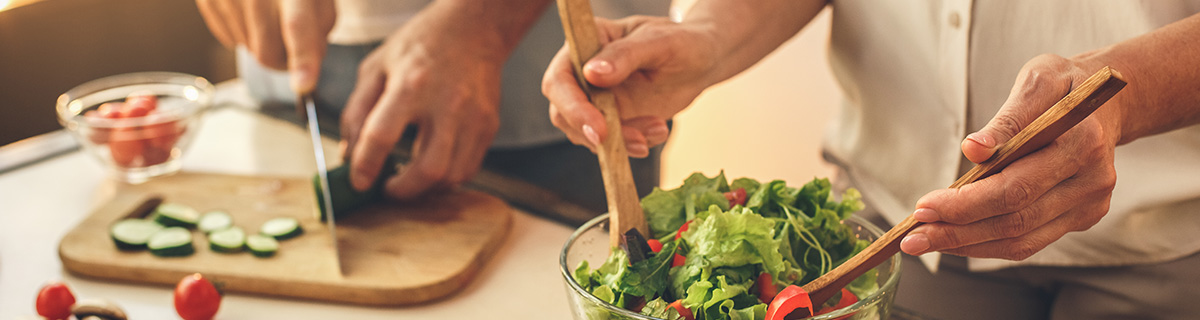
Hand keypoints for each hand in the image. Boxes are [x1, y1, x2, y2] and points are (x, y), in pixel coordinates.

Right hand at [195, 0, 333, 91]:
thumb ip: (320, 28)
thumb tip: (308, 61)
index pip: (297, 26)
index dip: (303, 59)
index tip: (304, 85)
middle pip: (267, 52)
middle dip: (284, 61)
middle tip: (293, 46)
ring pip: (247, 50)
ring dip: (263, 45)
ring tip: (271, 17)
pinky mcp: (208, 1)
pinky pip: (229, 39)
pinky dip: (244, 35)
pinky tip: (251, 13)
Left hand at [338, 7, 504, 198]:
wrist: (474, 29)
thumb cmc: (423, 44)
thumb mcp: (377, 66)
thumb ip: (358, 110)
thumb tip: (350, 152)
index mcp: (411, 84)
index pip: (382, 135)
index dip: (365, 166)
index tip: (359, 181)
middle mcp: (447, 103)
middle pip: (429, 168)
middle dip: (403, 190)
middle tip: (388, 188)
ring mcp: (473, 118)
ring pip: (453, 175)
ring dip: (426, 188)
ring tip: (409, 179)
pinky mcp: (489, 126)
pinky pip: (469, 168)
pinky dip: (447, 178)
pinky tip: (432, 167)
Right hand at [542, 16, 720, 156]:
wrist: (702, 62)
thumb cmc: (683, 42)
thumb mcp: (659, 42)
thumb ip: (626, 55)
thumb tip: (593, 73)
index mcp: (587, 43)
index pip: (560, 78)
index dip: (572, 106)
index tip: (600, 127)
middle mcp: (583, 72)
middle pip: (563, 112)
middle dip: (593, 133)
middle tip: (632, 142)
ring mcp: (595, 98)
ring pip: (586, 133)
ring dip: (620, 141)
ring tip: (658, 128)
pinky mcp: (611, 118)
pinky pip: (610, 142)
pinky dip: (634, 143)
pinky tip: (659, 129)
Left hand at [901, 54, 1121, 259]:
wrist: (1104, 102)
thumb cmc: (1063, 88)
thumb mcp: (1036, 81)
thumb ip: (1006, 119)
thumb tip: (972, 149)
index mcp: (1083, 142)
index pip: (1016, 186)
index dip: (967, 203)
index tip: (924, 206)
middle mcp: (1093, 181)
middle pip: (1016, 220)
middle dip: (958, 231)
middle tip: (913, 236)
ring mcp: (1090, 204)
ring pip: (1021, 240)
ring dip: (968, 245)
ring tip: (925, 240)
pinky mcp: (1082, 218)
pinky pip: (1029, 241)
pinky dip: (987, 244)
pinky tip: (955, 239)